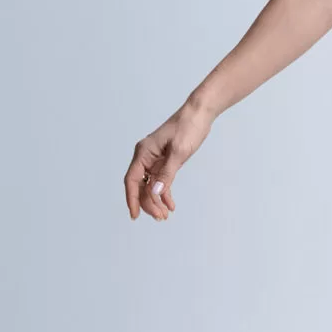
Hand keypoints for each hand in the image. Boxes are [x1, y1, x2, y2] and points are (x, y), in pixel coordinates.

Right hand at [124, 101, 212, 220]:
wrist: (199, 114)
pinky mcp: (164, 161)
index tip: (135, 214)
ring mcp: (154, 159)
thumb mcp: (178, 152)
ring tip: (165, 215)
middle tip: (160, 217)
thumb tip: (156, 192)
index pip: (132, 179)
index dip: (132, 198)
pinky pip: (160, 181)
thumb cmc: (188, 127)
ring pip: (150, 185)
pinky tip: (170, 204)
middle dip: (148, 203)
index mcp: (143, 152)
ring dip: (156, 201)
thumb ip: (167, 173)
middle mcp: (145, 156)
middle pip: (140, 185)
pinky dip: (164, 193)